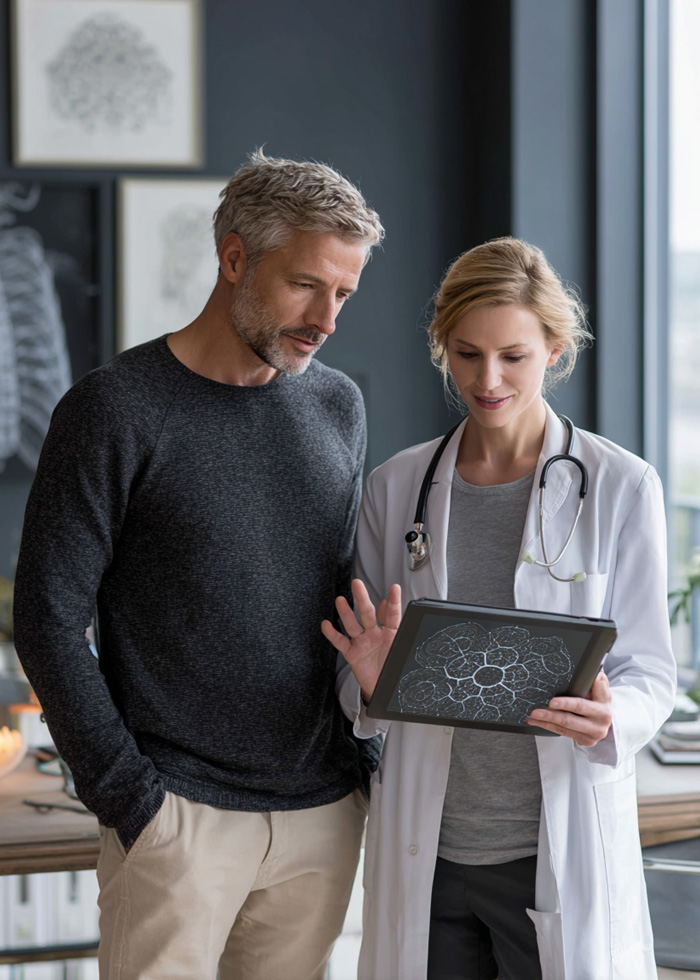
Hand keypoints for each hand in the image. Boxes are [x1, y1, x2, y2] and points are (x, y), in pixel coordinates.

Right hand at [321, 579, 401, 700]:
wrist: (383, 687)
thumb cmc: (393, 666)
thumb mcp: (399, 648)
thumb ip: (397, 632)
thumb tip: (391, 612)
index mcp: (391, 632)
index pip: (393, 615)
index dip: (393, 602)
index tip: (394, 588)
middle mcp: (375, 633)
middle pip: (367, 614)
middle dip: (362, 598)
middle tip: (357, 584)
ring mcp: (363, 642)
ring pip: (352, 625)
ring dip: (345, 613)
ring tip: (340, 600)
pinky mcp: (352, 654)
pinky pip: (341, 643)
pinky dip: (332, 634)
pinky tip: (326, 625)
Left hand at [525, 670, 611, 745]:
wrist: (606, 719)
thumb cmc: (599, 701)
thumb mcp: (601, 689)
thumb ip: (597, 681)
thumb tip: (595, 671)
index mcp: (604, 706)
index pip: (582, 704)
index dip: (566, 703)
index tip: (552, 701)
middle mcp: (600, 722)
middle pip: (570, 719)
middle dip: (550, 715)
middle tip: (536, 711)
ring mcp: (593, 734)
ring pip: (564, 728)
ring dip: (545, 721)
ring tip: (533, 715)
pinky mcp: (585, 741)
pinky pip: (563, 733)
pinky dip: (548, 727)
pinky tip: (538, 722)